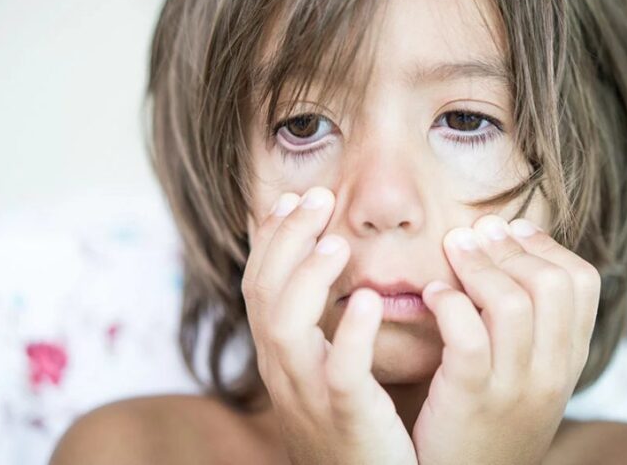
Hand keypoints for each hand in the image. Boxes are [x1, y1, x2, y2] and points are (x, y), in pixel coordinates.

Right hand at [241, 186, 417, 464]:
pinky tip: (365, 301)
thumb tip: (336, 277)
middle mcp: (283, 370)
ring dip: (307, 277)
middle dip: (286, 239)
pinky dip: (349, 333)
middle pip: (263, 292)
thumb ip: (325, 329)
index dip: (271, 239)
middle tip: (318, 196)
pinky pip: (338, 372)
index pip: (260, 285)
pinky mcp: (346, 417)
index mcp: (281, 356)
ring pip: (284, 326)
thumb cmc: (355, 431)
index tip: (292, 197)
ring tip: (337, 243)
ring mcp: (308, 394)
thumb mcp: (328, 374)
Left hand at [411, 214, 601, 464]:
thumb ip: (531, 331)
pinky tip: (431, 295)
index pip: (582, 282)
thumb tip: (512, 255)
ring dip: (478, 264)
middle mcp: (552, 374)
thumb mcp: (527, 380)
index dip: (545, 246)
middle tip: (475, 232)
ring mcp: (515, 388)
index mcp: (569, 363)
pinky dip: (448, 303)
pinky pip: (468, 335)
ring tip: (452, 250)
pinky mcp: (471, 399)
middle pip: (553, 283)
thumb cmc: (487, 426)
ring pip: (513, 302)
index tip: (510, 230)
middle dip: (509, 246)